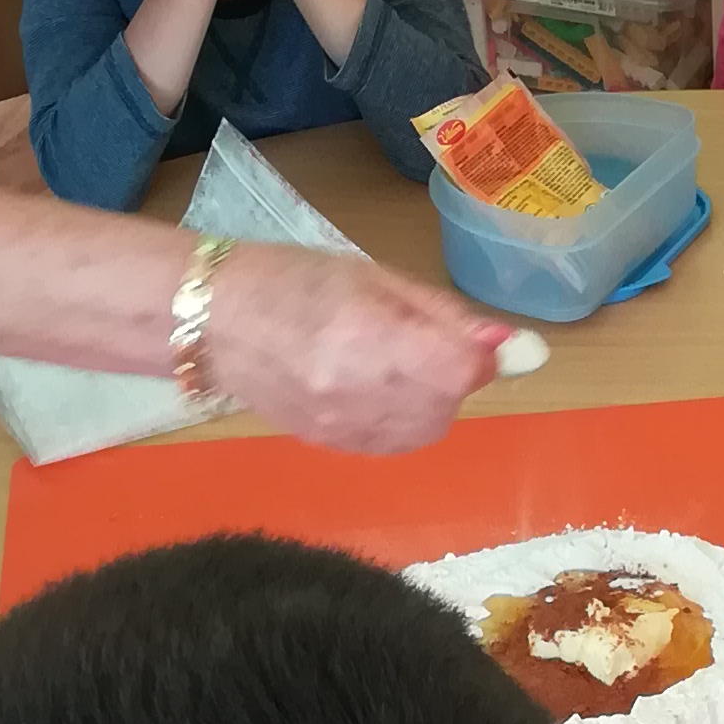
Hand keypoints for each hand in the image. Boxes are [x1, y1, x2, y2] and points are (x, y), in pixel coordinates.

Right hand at [207, 245, 505, 457]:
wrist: (213, 322)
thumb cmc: (293, 279)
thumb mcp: (374, 277)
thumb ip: (443, 316)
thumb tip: (510, 345)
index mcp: (368, 336)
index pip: (461, 370)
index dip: (480, 356)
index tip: (474, 339)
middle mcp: (358, 391)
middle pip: (449, 402)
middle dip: (454, 375)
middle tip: (423, 342)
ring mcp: (343, 426)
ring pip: (428, 427)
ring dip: (433, 398)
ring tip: (394, 362)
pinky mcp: (332, 445)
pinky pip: (396, 442)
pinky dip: (405, 418)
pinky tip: (377, 388)